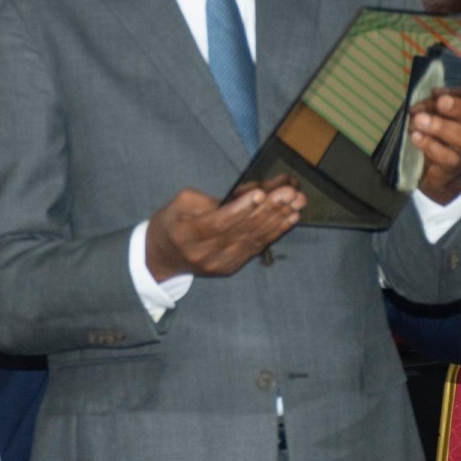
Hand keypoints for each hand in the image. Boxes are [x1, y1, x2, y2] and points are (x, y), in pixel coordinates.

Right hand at [145, 182, 303, 280]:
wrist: (162, 258)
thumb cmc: (171, 223)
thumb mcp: (179, 204)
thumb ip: (209, 200)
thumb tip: (246, 194)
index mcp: (187, 235)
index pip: (218, 222)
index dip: (240, 208)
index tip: (261, 193)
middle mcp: (205, 254)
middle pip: (241, 231)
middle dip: (269, 210)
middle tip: (291, 193)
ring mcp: (220, 264)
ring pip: (253, 239)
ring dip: (278, 220)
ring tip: (297, 203)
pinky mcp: (231, 267)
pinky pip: (256, 248)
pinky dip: (275, 232)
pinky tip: (290, 218)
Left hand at [409, 86, 460, 204]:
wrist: (435, 161)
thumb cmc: (447, 123)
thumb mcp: (449, 103)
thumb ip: (448, 95)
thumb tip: (439, 93)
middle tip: (441, 102)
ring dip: (443, 127)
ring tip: (420, 119)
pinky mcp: (457, 168)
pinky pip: (449, 158)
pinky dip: (431, 145)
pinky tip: (416, 135)